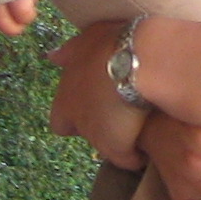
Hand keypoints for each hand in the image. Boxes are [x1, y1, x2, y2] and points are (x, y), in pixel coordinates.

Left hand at [50, 19, 145, 166]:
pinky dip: (136, 155)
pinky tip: (148, 145)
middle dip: (101, 127)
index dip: (75, 116)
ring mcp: (97, 137)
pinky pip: (128, 160)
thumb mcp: (89, 39)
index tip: (94, 106)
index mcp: (66, 98)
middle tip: (121, 113)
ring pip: (107, 147)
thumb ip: (70, 52)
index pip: (60, 122)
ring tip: (139, 126)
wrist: (140, 61)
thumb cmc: (113, 44)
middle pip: (86, 134)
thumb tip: (52, 57)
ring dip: (120, 138)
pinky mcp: (119, 148)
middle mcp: (77, 120)